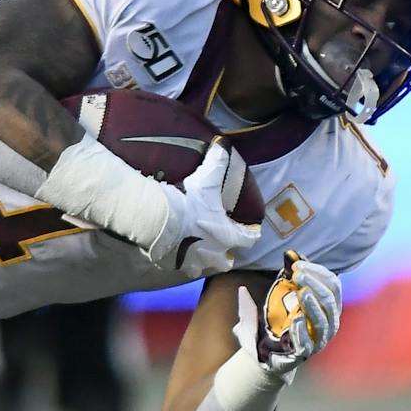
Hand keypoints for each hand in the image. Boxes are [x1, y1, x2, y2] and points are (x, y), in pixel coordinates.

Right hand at [145, 142, 260, 278]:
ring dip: (201, 260)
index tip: (250, 231)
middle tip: (219, 245)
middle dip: (224, 254)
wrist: (159, 221)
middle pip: (226, 261)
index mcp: (226, 235)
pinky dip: (178, 260)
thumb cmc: (189, 203)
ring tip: (195, 251)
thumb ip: (218, 162)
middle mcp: (213, 253)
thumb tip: (224, 144)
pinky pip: (179, 266)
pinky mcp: (173, 265)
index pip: (248, 239)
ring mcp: (193, 262)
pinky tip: (173, 251)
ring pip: (202, 267)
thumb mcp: (206, 179)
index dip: (250, 234)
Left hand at [235, 251, 342, 379]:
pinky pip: (308, 343)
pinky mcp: (304, 354)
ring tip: (302, 292)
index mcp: (327, 307)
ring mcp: (318, 340)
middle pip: (330, 301)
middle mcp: (328, 322)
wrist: (265, 353)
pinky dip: (302, 331)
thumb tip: (288, 253)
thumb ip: (284, 278)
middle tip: (298, 274)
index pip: (333, 285)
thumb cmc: (277, 322)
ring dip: (312, 305)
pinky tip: (295, 319)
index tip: (298, 263)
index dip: (318, 272)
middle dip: (315, 285)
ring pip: (323, 321)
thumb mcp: (279, 297)